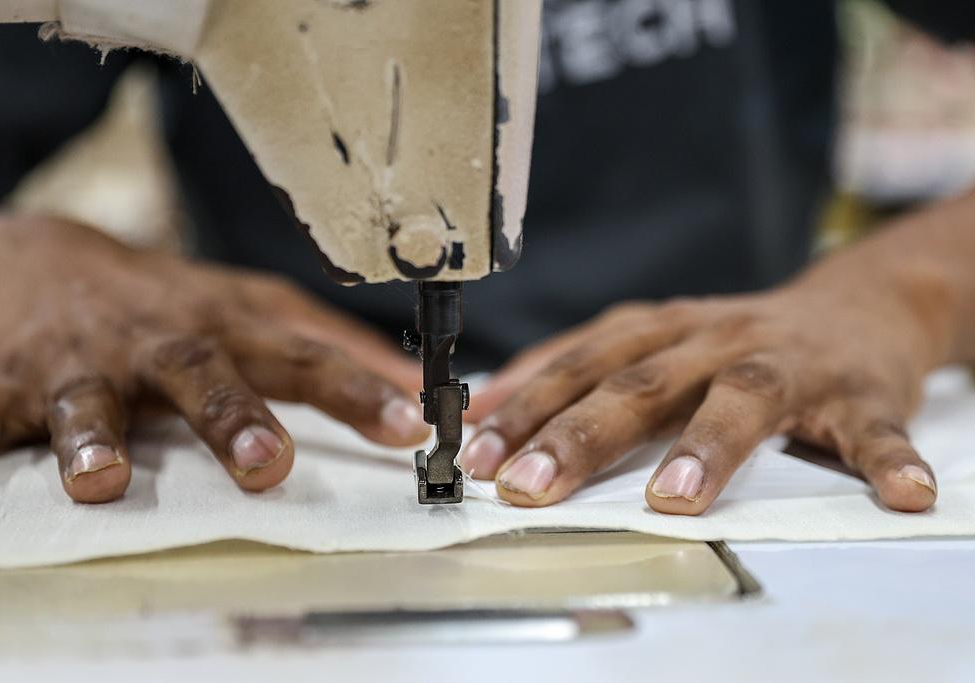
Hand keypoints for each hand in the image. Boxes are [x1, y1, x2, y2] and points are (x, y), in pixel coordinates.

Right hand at [0, 215, 427, 501]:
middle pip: (200, 373)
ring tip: (103, 478)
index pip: (299, 358)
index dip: (354, 390)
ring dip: (95, 437)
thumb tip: (414, 385)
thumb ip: (327, 346)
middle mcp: (158, 344)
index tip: (408, 425)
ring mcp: (83, 363)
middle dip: (232, 418)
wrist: (46, 257)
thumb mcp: (252, 308)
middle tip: (266, 464)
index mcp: (222, 329)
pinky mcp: (13, 380)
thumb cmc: (166, 299)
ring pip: (89, 399)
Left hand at [462, 255, 944, 513]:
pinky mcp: (859, 391)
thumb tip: (492, 399)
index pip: (581, 367)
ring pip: (743, 398)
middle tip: (535, 484)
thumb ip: (579, 368)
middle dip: (584, 435)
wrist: (855, 305)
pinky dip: (886, 459)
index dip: (527, 407)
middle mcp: (715, 339)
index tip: (478, 454)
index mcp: (661, 331)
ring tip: (677, 495)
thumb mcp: (651, 341)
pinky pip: (875, 428)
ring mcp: (788, 363)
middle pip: (642, 383)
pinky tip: (899, 491)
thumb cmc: (737, 339)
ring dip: (710, 446)